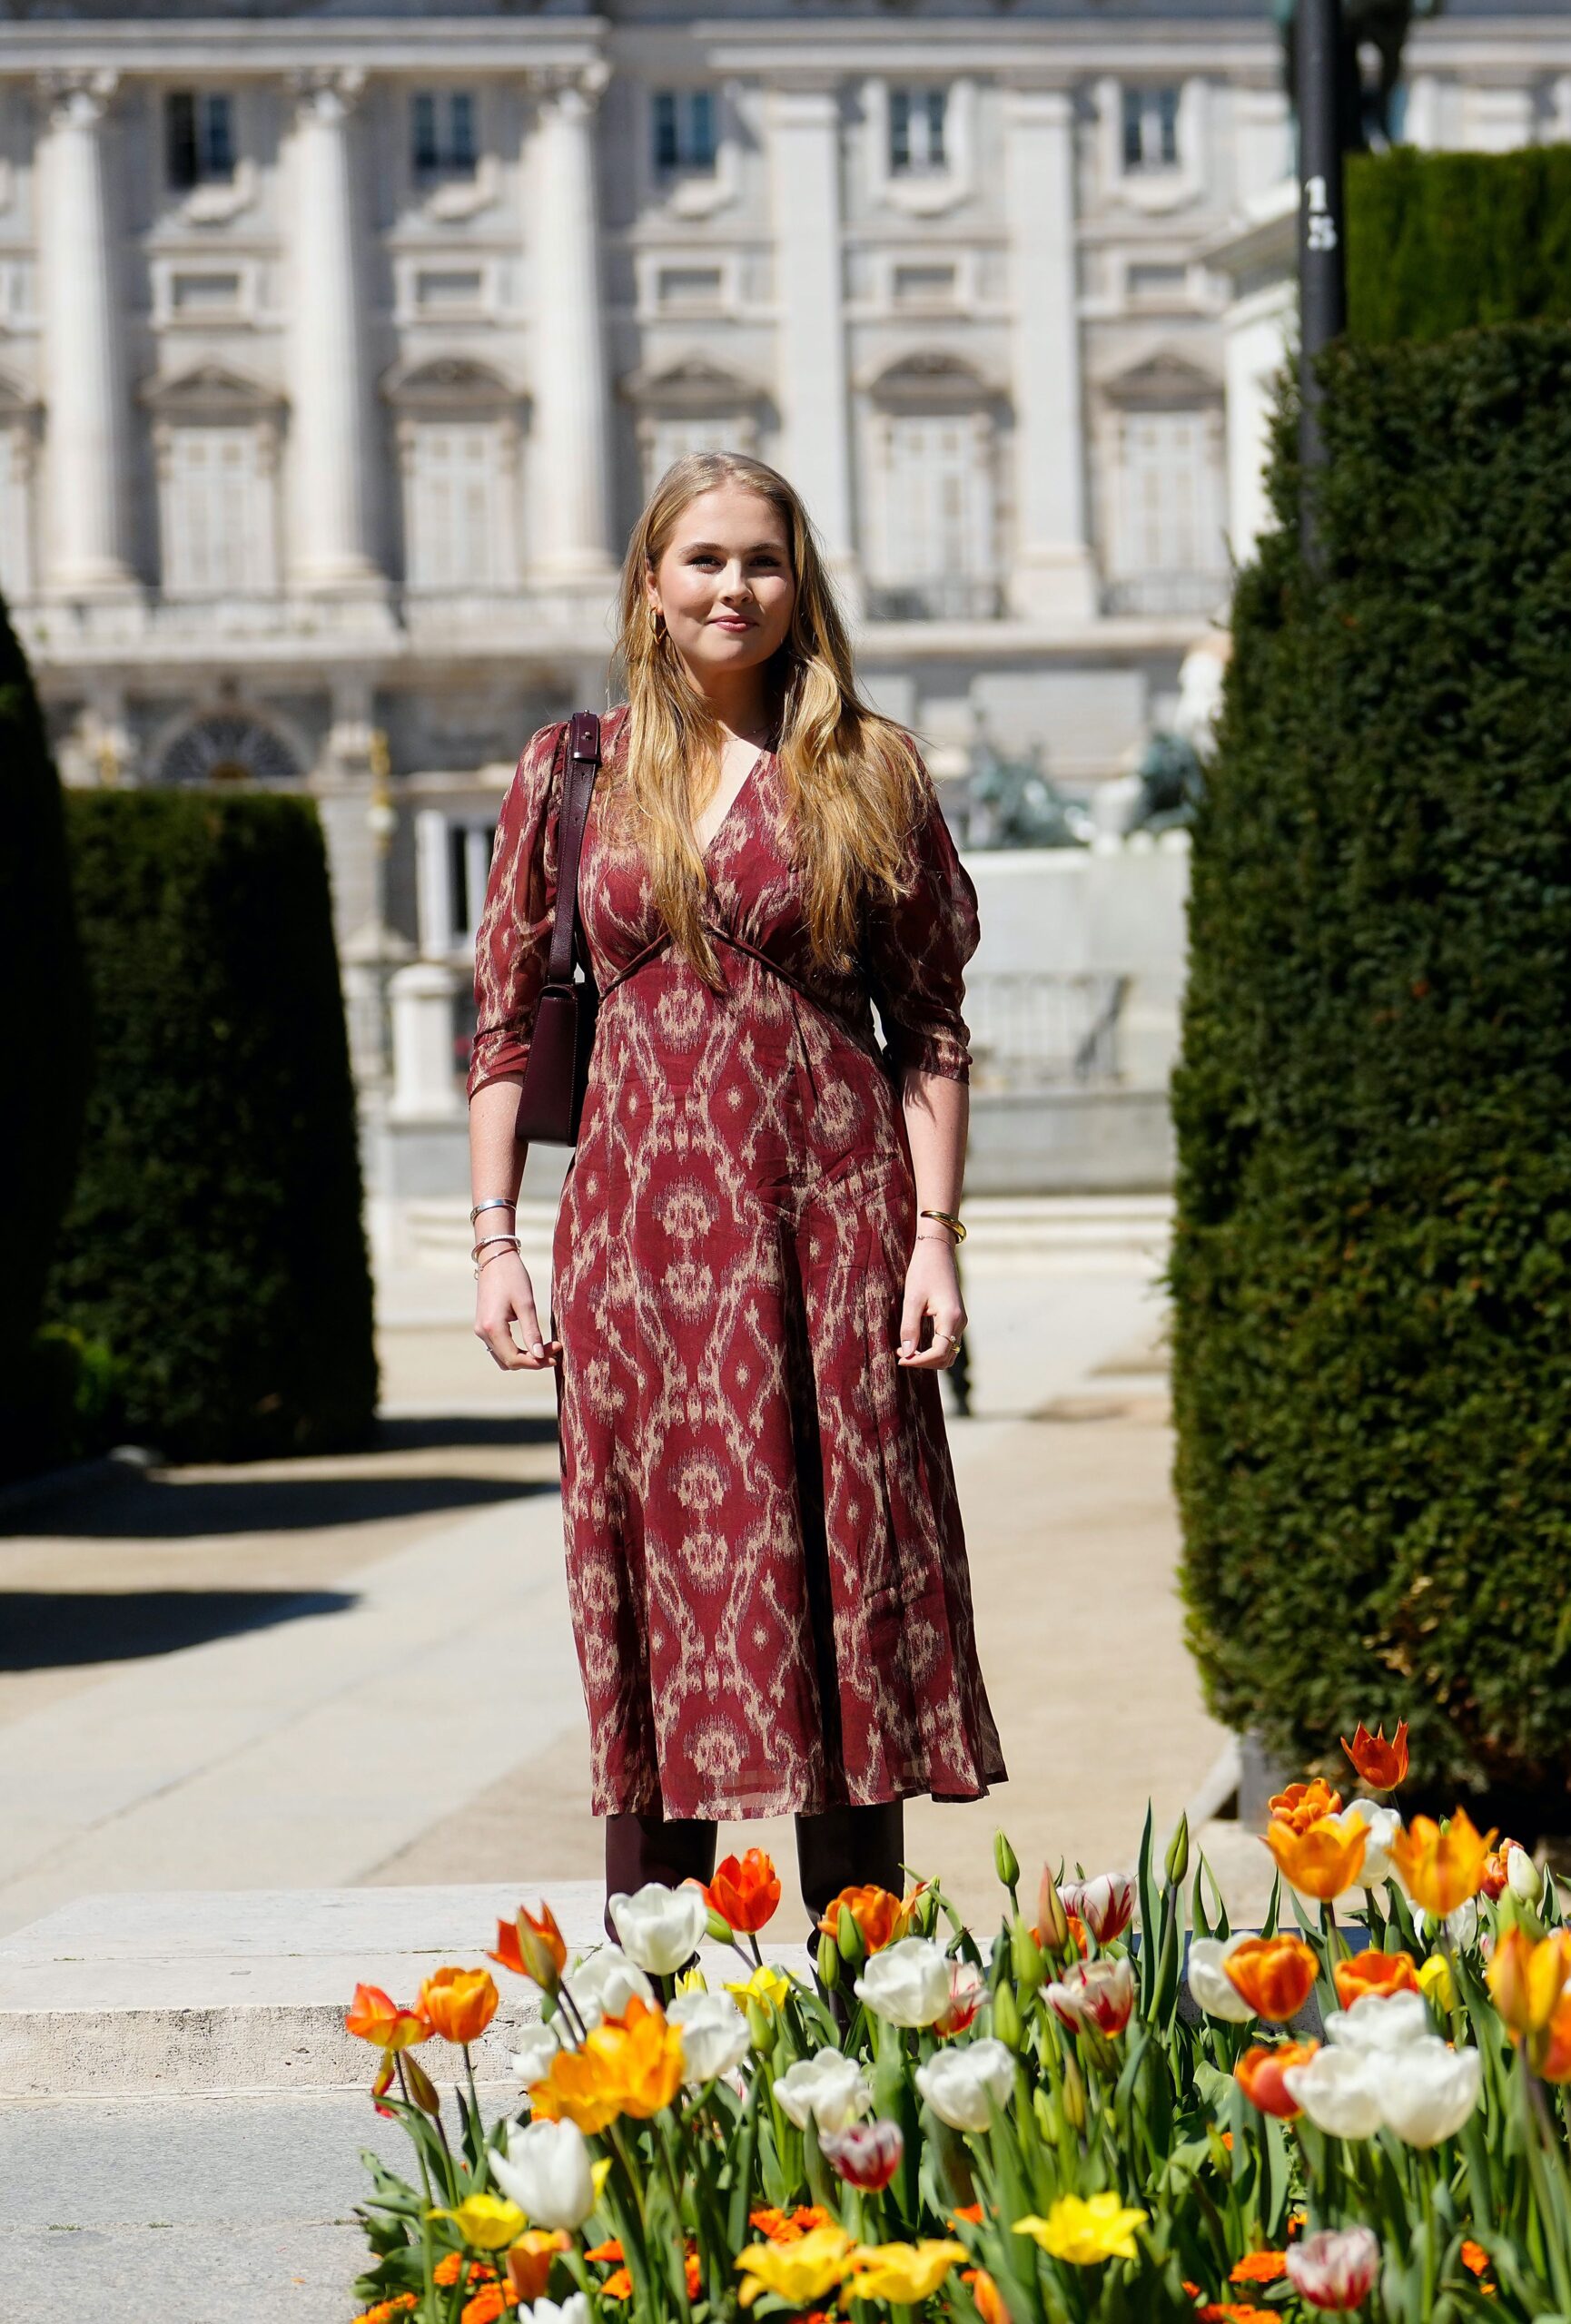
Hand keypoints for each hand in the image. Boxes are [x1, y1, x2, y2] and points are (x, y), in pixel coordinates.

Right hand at [474, 1251, 561, 1371]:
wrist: (495, 1257)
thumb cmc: (512, 1276)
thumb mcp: (526, 1304)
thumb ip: (532, 1332)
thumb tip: (539, 1356)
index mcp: (492, 1327)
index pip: (514, 1359)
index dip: (536, 1362)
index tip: (556, 1355)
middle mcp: (482, 1332)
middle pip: (508, 1361)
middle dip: (532, 1360)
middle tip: (554, 1350)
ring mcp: (481, 1330)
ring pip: (503, 1357)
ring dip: (524, 1357)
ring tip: (545, 1347)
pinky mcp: (484, 1325)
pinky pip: (500, 1347)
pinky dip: (515, 1349)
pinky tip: (532, 1341)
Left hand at [896, 1237, 965, 1368]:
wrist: (937, 1250)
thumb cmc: (923, 1271)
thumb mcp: (911, 1300)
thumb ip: (909, 1327)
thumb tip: (907, 1353)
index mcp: (951, 1317)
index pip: (939, 1353)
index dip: (919, 1361)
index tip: (900, 1359)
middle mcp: (960, 1322)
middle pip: (946, 1357)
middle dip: (924, 1362)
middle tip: (901, 1355)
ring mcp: (960, 1320)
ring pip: (949, 1352)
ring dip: (929, 1358)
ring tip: (907, 1351)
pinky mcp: (956, 1318)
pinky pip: (947, 1342)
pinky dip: (933, 1349)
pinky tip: (915, 1343)